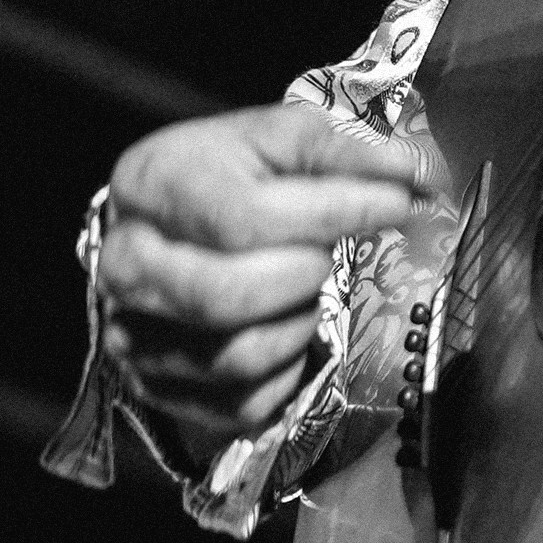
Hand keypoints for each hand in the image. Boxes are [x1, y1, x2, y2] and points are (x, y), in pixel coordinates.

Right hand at [96, 100, 439, 460]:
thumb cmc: (226, 175)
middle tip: (328, 253)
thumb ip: (342, 150)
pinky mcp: (157, 388)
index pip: (243, 217)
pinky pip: (242, 404)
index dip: (333, 214)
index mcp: (150, 183)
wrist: (166, 224)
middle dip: (305, 275)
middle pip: (228, 296)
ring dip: (298, 323)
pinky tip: (286, 326)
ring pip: (237, 356)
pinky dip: (286, 370)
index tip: (397, 204)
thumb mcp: (277, 138)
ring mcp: (132, 333)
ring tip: (304, 285)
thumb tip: (416, 172)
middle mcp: (126, 263)